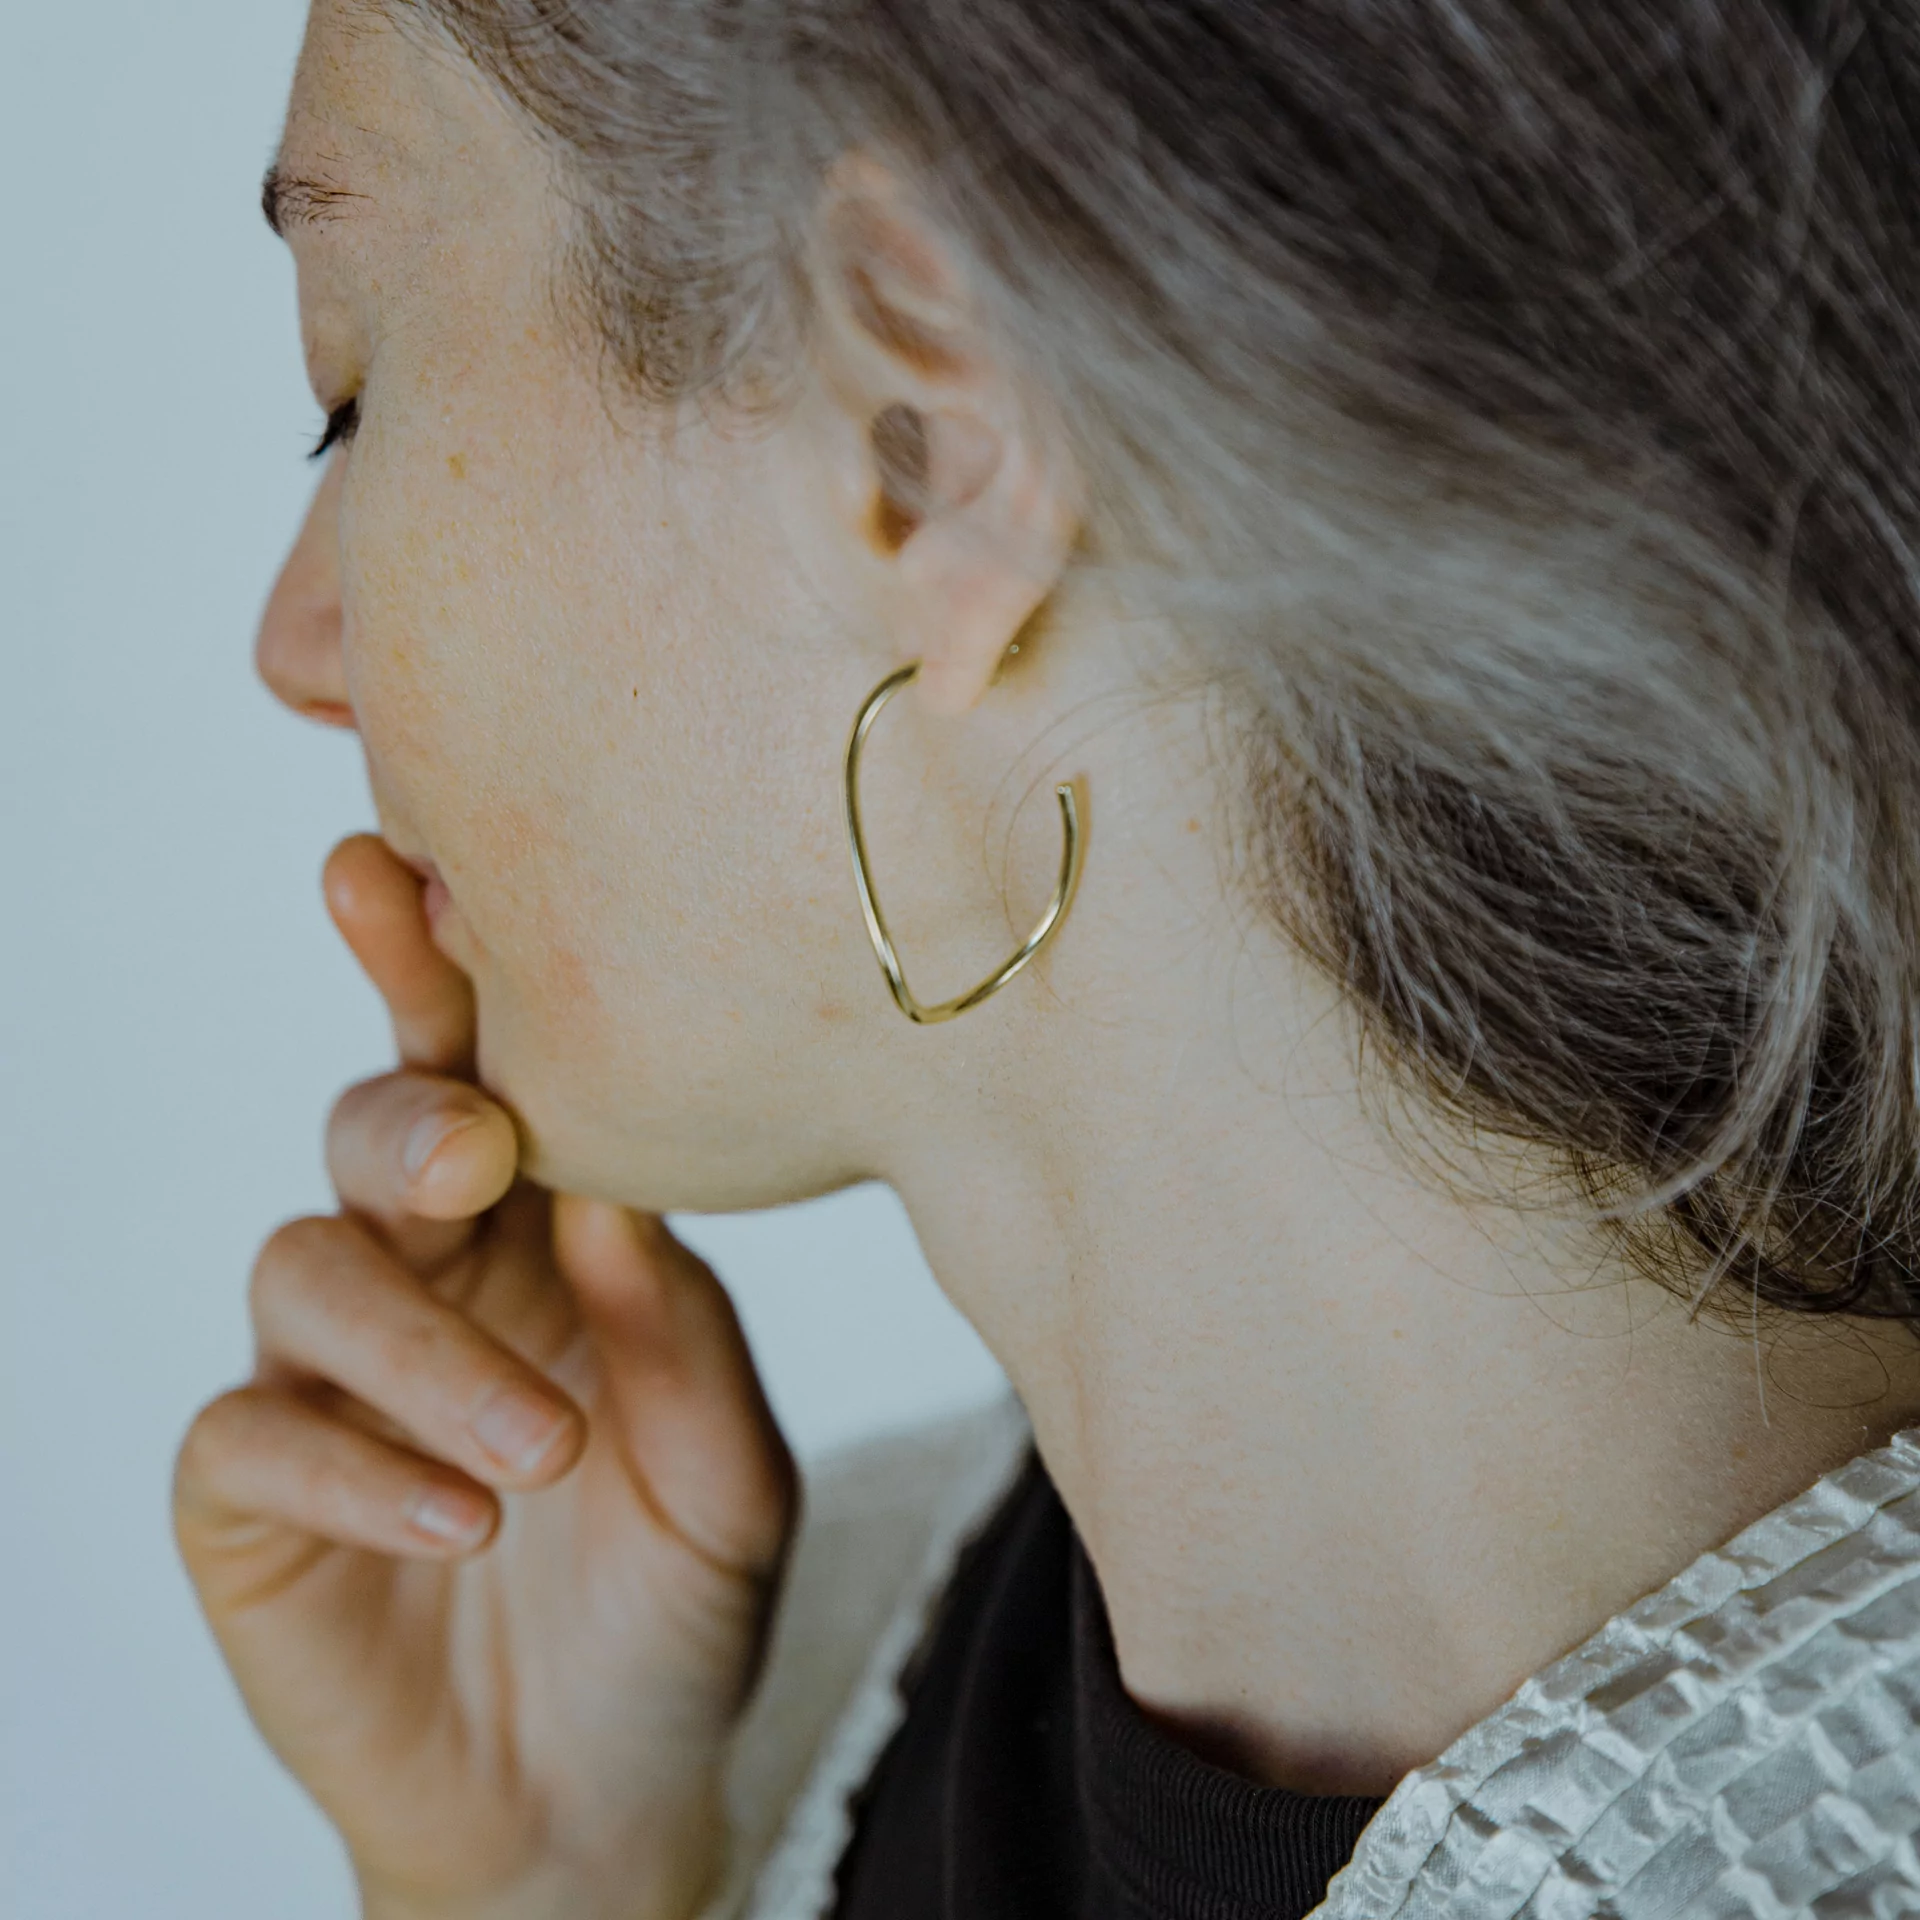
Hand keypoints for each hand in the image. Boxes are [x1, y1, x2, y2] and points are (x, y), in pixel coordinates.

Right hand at [174, 835, 796, 1919]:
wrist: (606, 1789)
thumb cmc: (675, 1597)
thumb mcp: (725, 1465)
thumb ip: (673, 1327)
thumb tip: (613, 1181)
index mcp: (540, 1233)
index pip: (485, 1071)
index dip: (437, 967)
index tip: (414, 863)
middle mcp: (426, 1276)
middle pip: (368, 1125)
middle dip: (405, 1110)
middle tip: (470, 1150)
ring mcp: (326, 1378)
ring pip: (308, 1270)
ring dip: (423, 1352)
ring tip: (539, 1453)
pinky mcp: (249, 1495)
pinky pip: (256, 1434)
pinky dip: (364, 1467)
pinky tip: (469, 1518)